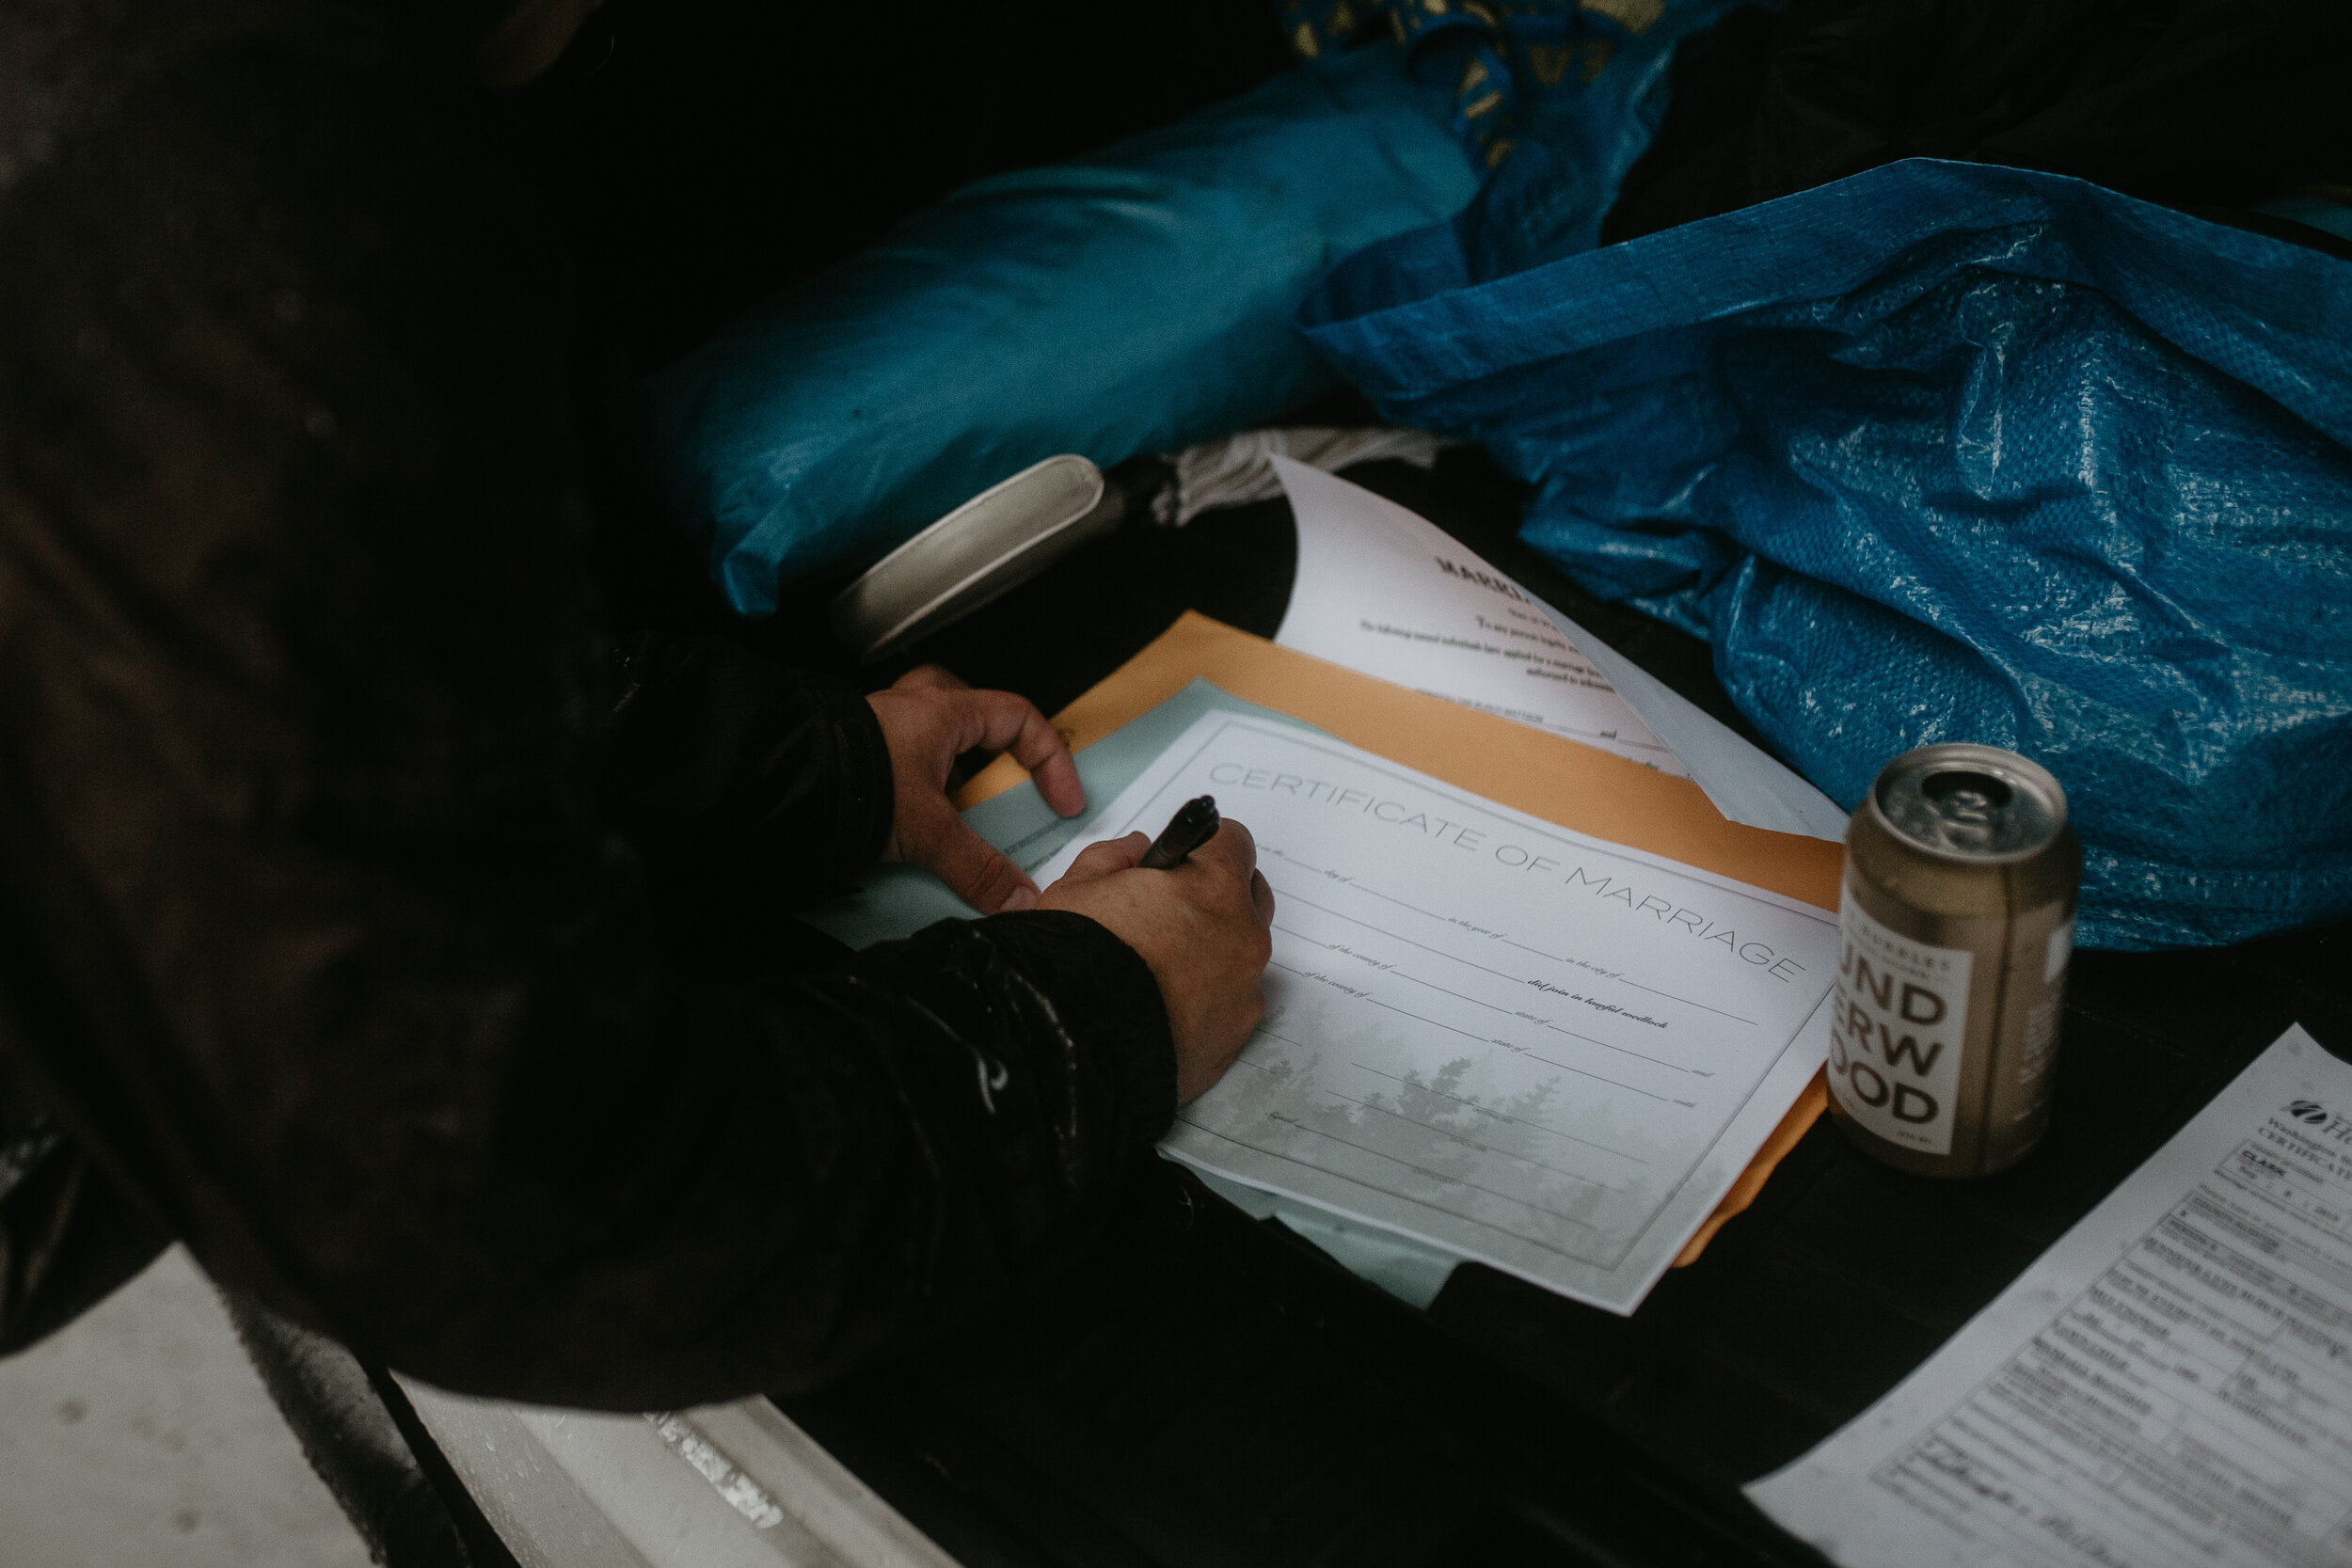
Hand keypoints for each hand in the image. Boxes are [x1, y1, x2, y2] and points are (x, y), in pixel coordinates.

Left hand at [867, 665, 1083, 913]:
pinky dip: (920, 789)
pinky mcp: (860, 754)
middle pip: (974, 713)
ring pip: (935, 735)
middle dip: (995, 750)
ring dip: (953, 771)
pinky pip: (905, 761)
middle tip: (1005, 786)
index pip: (1020, 719)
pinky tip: (916, 822)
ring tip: (960, 813)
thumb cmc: (850, 782)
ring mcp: (883, 728)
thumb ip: (977, 868)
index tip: (1060, 800)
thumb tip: (1018, 898)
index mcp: (944, 711)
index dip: (1050, 760)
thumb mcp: (928, 831)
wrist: (779, 784)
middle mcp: (914, 710)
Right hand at [1038, 822, 1274, 1102]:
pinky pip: (1230, 1006)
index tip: (1178, 865)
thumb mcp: (1077, 887)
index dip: (1200, 850)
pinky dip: (1207, 1003)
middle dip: (1216, 897)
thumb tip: (1136, 852)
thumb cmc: (1076, 959)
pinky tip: (1163, 1008)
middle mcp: (1244, 936)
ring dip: (1213, 953)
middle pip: (1249, 897)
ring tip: (1159, 971)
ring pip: (1241, 956)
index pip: (1234, 842)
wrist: (1072, 1044)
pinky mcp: (1234, 1037)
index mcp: (1215, 886)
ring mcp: (1245, 991)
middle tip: (1168, 914)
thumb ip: (1114, 857)